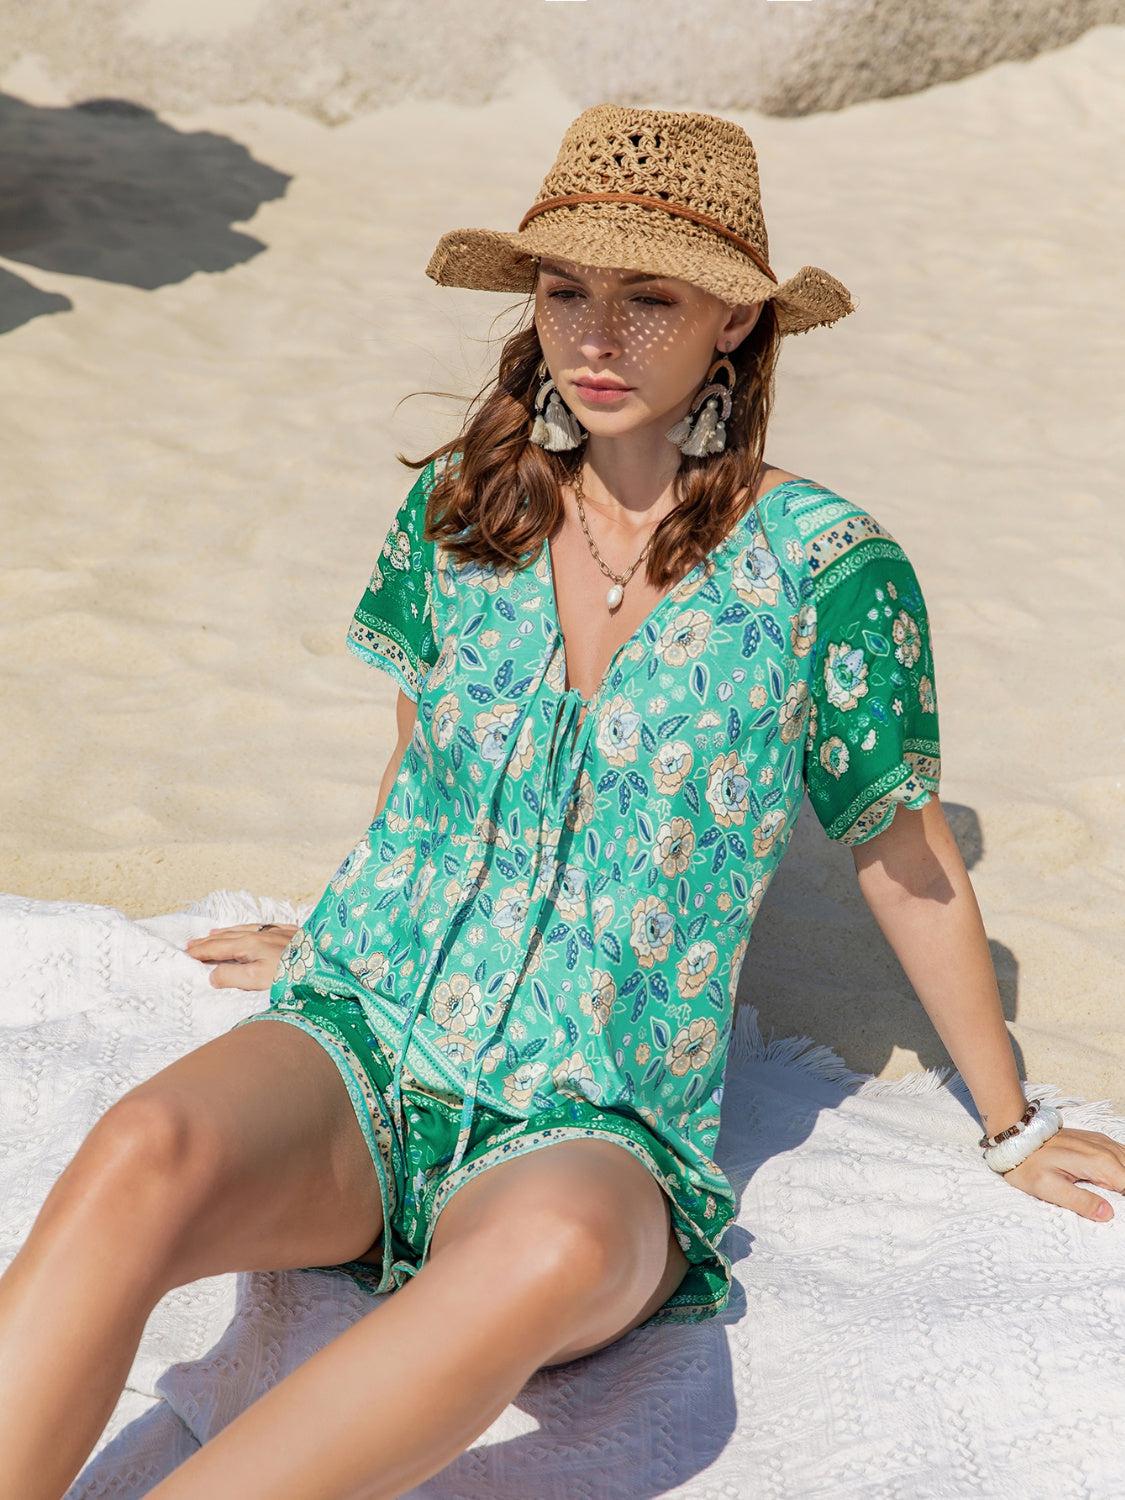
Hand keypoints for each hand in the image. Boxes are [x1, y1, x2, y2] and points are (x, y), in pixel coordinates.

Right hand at [184, 922, 299, 990]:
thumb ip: (232, 976)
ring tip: (214, 934)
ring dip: (228, 932)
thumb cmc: (292, 975)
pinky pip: (265, 926)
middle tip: (192, 944)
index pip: (218, 948)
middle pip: (229, 936)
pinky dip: (252, 928)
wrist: (328, 963)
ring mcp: (278, 931)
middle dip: (209, 941)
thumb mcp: (257, 980)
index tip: (185, 953)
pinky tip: (254, 928)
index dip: (201, 951)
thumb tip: (211, 974)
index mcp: (249, 945)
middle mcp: (262, 934)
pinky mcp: (294, 933)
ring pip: (246, 929)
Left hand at [1000, 1126, 1124, 1221]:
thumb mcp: (1049, 1188)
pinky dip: (1122, 1169)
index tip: (1115, 1212)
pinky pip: (1121, 1155)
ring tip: (1112, 1196)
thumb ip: (1080, 1202)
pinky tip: (1114, 1182)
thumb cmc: (1028, 1163)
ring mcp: (1102, 1143)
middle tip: (1114, 1204)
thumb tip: (1108, 1214)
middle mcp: (1105, 1150)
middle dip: (1124, 1191)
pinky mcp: (1097, 1142)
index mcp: (1099, 1163)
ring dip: (1122, 1180)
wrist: (1016, 1135)